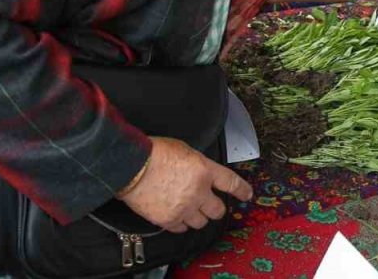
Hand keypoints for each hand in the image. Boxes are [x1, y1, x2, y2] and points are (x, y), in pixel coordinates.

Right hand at [120, 136, 252, 232]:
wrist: (131, 166)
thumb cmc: (155, 153)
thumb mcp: (185, 150)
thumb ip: (199, 165)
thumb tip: (204, 174)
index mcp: (204, 170)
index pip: (231, 183)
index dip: (242, 190)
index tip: (246, 195)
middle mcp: (198, 192)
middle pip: (218, 210)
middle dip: (215, 207)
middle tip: (209, 204)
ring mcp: (184, 208)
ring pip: (201, 222)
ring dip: (198, 216)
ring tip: (189, 208)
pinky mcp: (169, 220)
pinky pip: (182, 228)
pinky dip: (181, 223)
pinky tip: (176, 214)